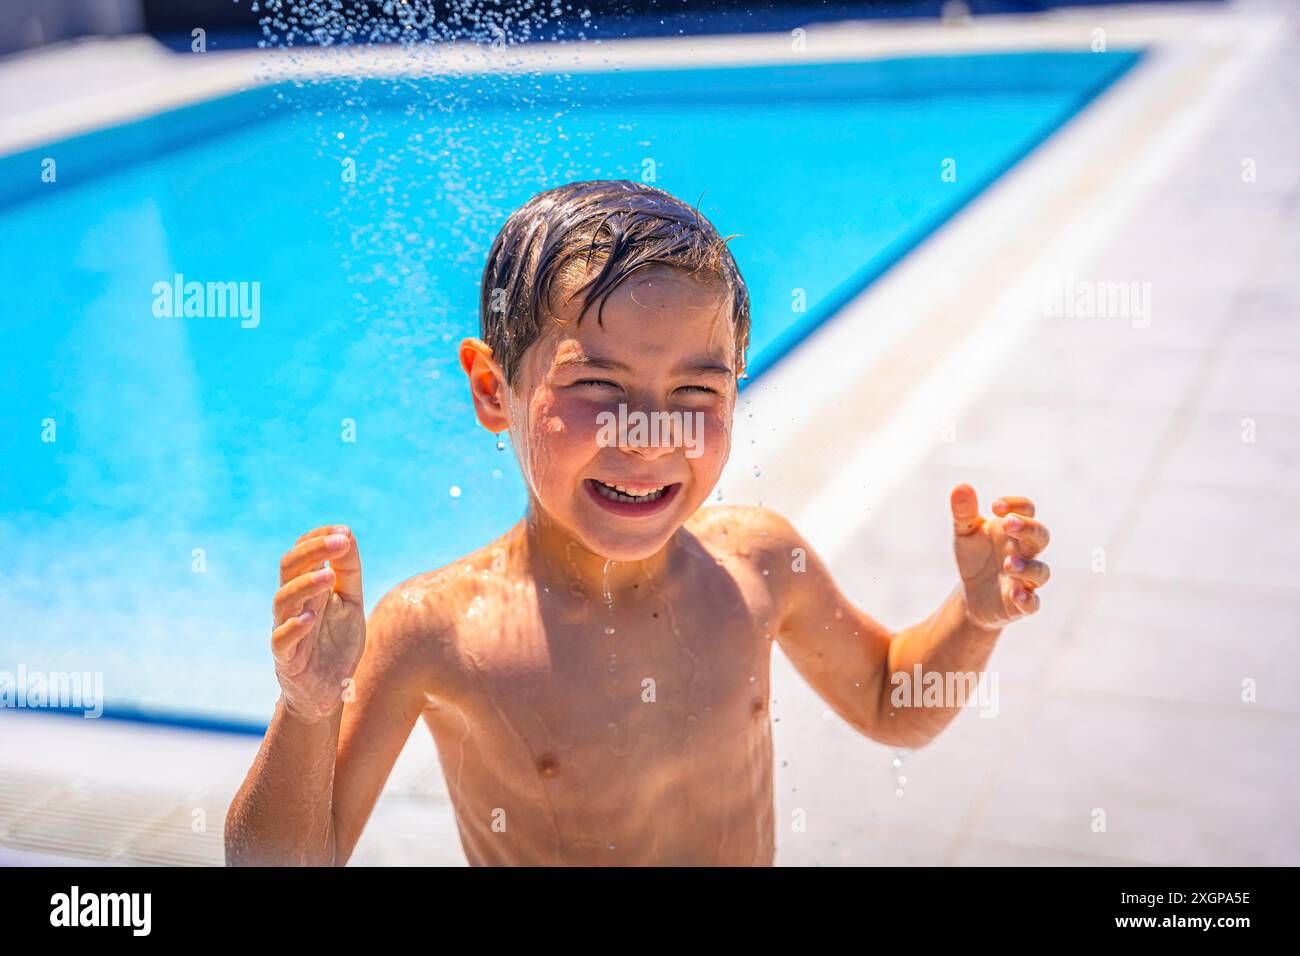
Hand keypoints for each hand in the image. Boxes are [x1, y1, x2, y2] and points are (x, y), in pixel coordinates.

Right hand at [270, 525, 365, 721]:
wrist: (329, 691)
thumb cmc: (338, 643)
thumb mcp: (350, 602)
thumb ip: (349, 572)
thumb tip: (347, 533)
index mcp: (308, 588)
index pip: (302, 553)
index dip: (318, 538)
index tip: (343, 531)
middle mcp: (293, 604)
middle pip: (289, 568)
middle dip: (313, 551)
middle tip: (340, 542)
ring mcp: (286, 629)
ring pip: (282, 600)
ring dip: (305, 585)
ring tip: (329, 576)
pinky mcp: (286, 658)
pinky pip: (281, 639)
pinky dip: (294, 626)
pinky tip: (311, 617)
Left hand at [949, 484, 1049, 630]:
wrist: (971, 593)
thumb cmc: (974, 556)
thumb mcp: (964, 533)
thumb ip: (963, 512)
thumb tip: (960, 487)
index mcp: (1013, 529)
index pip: (1027, 509)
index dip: (1016, 505)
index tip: (995, 506)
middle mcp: (1025, 551)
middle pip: (1041, 536)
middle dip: (1028, 528)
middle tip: (1009, 524)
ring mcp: (1026, 578)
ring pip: (1041, 571)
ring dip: (1027, 567)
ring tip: (1007, 564)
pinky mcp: (1021, 603)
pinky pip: (1032, 603)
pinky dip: (1027, 600)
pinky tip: (1015, 594)